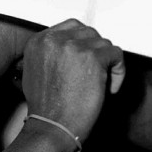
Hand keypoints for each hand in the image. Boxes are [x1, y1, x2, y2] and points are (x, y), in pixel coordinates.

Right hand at [22, 19, 124, 145]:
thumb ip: (49, 52)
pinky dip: (118, 71)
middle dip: (95, 50)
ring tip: (102, 81)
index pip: (70, 27)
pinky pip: (116, 54)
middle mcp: (54, 39)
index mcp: (39, 41)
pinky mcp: (92, 58)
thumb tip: (68, 48)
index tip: (87, 56)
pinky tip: (109, 86)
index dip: (83, 42)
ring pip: (103, 43)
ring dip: (106, 62)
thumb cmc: (44, 105)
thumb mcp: (33, 69)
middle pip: (88, 32)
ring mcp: (73, 47)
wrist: (51, 124)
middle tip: (97, 69)